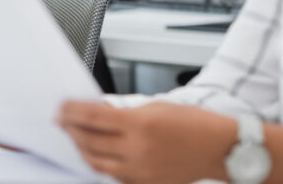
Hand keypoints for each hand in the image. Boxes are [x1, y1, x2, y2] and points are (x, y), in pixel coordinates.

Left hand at [58, 101, 234, 183]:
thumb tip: (96, 112)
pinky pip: (114, 175)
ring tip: (74, 138)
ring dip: (81, 149)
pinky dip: (100, 164)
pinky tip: (95, 154)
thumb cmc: (194, 123)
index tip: (62, 108)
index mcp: (140, 125)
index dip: (71, 112)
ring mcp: (141, 171)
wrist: (220, 148)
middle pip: (89, 142)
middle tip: (61, 121)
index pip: (92, 118)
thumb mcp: (155, 106)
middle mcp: (138, 150)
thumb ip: (123, 111)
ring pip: (96, 163)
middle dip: (70, 130)